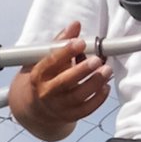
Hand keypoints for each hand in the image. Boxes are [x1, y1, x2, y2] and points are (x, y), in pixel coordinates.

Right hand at [16, 23, 109, 140]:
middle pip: (64, 82)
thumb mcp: (43, 59)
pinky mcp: (70, 116)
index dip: (65, 51)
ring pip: (78, 96)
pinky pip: (86, 109)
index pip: (50, 62)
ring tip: (107, 70)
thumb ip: (60, 42)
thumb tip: (75, 25)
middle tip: (97, 60)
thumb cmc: (42, 79)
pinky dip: (98, 99)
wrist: (34, 107)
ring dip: (94, 83)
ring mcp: (58, 106)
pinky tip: (105, 86)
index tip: (80, 42)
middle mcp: (46, 92)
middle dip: (82, 70)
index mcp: (38, 74)